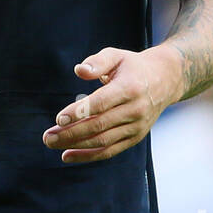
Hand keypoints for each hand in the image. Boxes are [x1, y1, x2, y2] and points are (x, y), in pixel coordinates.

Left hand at [42, 44, 182, 163]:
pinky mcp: (135, 137)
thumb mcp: (116, 56)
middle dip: (71, 133)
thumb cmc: (132, 66)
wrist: (165, 80)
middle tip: (47, 137)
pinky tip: (67, 155)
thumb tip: (80, 71)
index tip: (59, 118)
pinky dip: (88, 156)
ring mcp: (136, 126)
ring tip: (52, 143)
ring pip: (103, 141)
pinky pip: (110, 150)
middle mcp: (135, 110)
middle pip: (99, 126)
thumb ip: (97, 62)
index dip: (80, 111)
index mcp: (130, 88)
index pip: (102, 103)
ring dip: (75, 146)